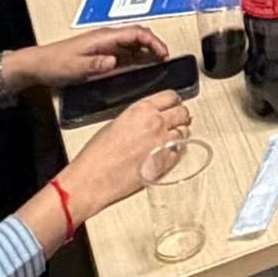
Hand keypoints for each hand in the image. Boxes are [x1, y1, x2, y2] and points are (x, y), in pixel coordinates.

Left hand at [7, 25, 166, 92]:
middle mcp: (107, 37)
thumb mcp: (76, 67)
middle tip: (165, 58)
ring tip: (158, 63)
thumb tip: (115, 61)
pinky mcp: (102, 51)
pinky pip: (126, 50)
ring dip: (148, 50)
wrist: (39, 64)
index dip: (153, 42)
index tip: (163, 54)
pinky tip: (141, 65)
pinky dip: (138, 55)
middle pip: (139, 34)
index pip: (136, 33)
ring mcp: (105, 44)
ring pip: (134, 42)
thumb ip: (96, 64)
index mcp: (104, 37)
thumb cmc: (55, 63)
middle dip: (155, 44)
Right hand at [57, 90, 193, 220]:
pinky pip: (180, 152)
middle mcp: (156, 123)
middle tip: (175, 121)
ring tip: (167, 139)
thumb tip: (151, 117)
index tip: (173, 104)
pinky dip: (175, 151)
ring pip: (185, 132)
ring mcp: (164, 143)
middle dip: (180, 116)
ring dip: (179, 133)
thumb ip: (138, 117)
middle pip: (182, 112)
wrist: (93, 179)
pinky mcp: (167, 162)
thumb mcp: (115, 123)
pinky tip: (163, 153)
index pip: (170, 96)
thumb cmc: (97, 155)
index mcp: (141, 110)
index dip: (173, 101)